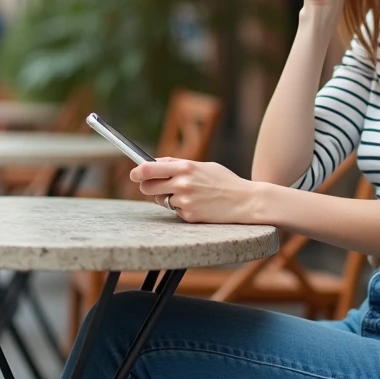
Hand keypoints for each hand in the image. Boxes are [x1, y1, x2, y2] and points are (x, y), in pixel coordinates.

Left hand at [130, 158, 262, 223]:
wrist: (245, 201)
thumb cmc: (224, 181)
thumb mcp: (202, 166)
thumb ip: (177, 164)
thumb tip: (154, 162)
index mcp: (185, 167)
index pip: (148, 169)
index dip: (137, 172)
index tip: (134, 174)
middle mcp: (182, 184)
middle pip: (147, 187)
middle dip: (148, 187)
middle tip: (155, 186)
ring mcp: (184, 201)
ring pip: (161, 200)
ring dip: (167, 198)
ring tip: (188, 195)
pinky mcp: (188, 215)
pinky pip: (175, 211)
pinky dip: (181, 208)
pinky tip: (197, 205)